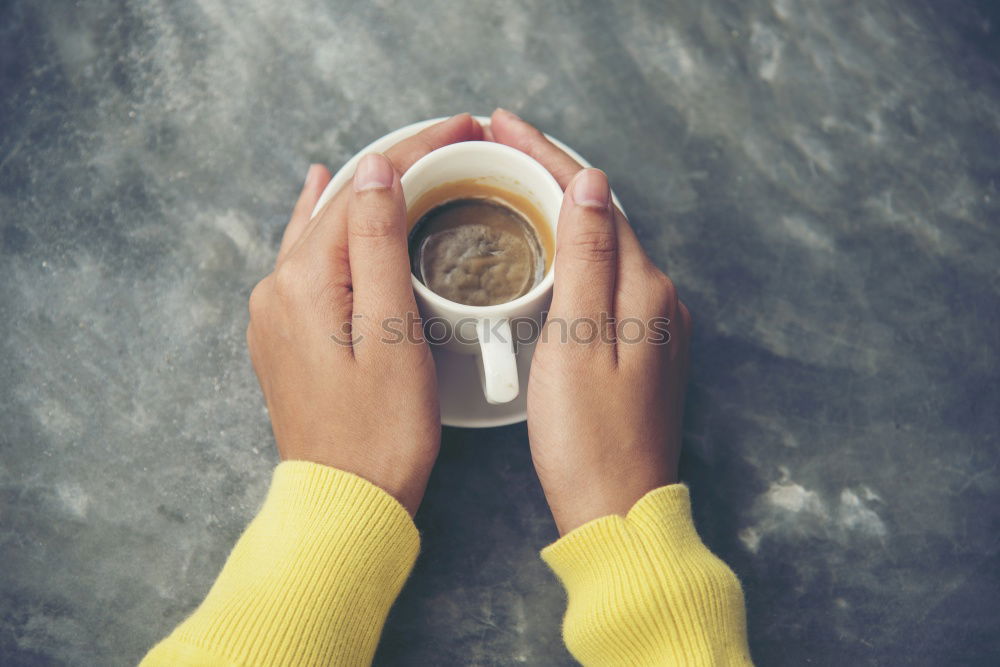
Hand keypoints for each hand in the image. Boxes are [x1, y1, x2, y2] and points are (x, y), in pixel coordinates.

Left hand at [247, 114, 482, 514]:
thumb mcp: (392, 333)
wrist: (346, 502)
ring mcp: (275, 312)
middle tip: (455, 140)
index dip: (417, 149)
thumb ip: (378, 245)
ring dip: (368, 192)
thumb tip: (375, 168)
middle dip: (397, 165)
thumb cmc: (382, 432)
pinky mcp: (285, 334)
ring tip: (411, 159)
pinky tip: (327, 195)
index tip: (466, 128)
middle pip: (340, 202)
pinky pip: (309, 258)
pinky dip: (332, 224)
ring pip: (323, 227)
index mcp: (304, 281)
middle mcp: (277, 288)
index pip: (363, 189)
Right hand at [489, 109, 691, 534]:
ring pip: (602, 245)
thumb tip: (591, 183)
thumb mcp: (577, 341)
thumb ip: (588, 259)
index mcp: (643, 289)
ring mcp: (650, 324)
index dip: (546, 157)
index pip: (593, 199)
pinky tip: (544, 251)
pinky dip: (571, 251)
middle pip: (601, 215)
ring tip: (512, 183)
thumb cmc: (588, 438)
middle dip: (550, 174)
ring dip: (560, 209)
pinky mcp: (637, 349)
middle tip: (498, 145)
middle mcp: (657, 298)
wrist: (617, 509)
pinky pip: (603, 278)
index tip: (502, 125)